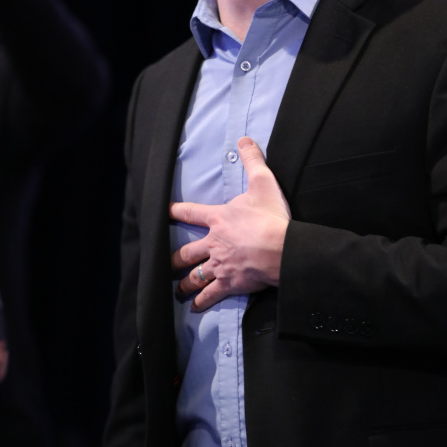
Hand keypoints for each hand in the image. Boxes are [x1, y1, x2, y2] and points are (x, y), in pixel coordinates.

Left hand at [170, 137, 290, 311]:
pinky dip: (201, 301)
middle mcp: (213, 243)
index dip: (176, 212)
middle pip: (186, 252)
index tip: (165, 213)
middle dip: (174, 259)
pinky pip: (211, 294)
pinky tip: (195, 307)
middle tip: (166, 264)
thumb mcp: (263, 183)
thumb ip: (253, 161)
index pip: (190, 213)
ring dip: (184, 283)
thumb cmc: (271, 216)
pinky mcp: (230, 283)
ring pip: (195, 276)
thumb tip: (244, 139)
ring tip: (177, 290)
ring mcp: (220, 265)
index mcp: (218, 218)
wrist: (281, 248)